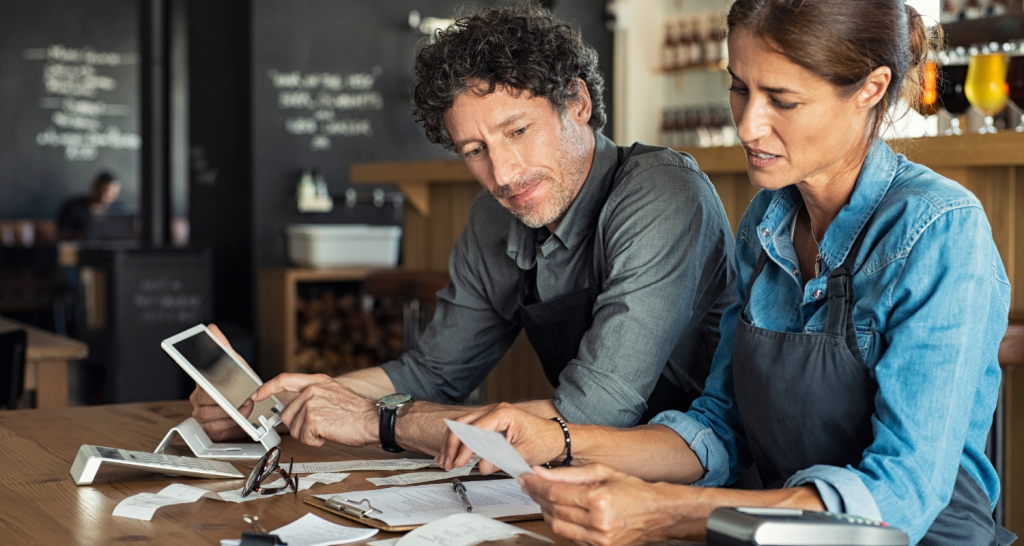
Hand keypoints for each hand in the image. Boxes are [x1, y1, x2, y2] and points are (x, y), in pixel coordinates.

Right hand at [189, 324, 250, 440]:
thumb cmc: (239, 384)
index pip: (199, 379)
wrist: (249, 405)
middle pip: (207, 400)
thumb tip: (211, 328)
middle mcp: (198, 398)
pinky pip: (214, 428)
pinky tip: (237, 420)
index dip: (206, 383)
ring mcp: (200, 414)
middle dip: (228, 400)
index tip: (213, 387)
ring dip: (231, 414)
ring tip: (245, 409)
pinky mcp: (207, 428)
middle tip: (244, 399)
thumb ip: (223, 346)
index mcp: (202, 381)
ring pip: (210, 415)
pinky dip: (229, 425)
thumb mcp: (234, 363)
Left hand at [252, 373, 377, 446]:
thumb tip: (294, 409)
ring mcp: (311, 403)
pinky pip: (304, 438)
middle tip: (321, 425)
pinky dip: (316, 441)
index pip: (284, 380)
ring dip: (310, 435)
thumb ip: (312, 396)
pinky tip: (330, 433)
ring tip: (329, 427)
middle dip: (300, 426)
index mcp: (317, 381)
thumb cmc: (358, 412)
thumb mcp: (333, 394)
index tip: (256, 395)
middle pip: (287, 414)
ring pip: (295, 429)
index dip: (267, 388)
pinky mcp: (313, 419)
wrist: (374, 419)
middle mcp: (312, 390)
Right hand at [437, 402, 565, 473]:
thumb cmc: (545, 440)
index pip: (475, 429)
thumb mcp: (524, 453)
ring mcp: (492, 416)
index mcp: (503, 413)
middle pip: (462, 424)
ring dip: (452, 444)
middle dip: (452, 445)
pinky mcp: (491, 424)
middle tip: (448, 463)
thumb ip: (501, 459)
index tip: (459, 462)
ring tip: (446, 461)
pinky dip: (459, 442)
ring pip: (462, 426)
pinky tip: (450, 453)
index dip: (464, 448)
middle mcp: (495, 411)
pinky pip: (469, 430)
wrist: (556, 437)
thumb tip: (482, 466)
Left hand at [519, 464, 703, 545]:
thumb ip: (568, 473)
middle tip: (530, 485)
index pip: (555, 492)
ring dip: (546, 511)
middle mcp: (598, 522)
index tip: (526, 478)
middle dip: (537, 496)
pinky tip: (560, 512)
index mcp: (599, 499)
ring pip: (557, 527)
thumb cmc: (634, 490)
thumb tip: (541, 472)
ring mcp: (599, 539)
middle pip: (553, 510)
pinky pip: (570, 537)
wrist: (657, 513)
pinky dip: (561, 524)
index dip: (535, 485)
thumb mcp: (601, 472)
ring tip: (544, 497)